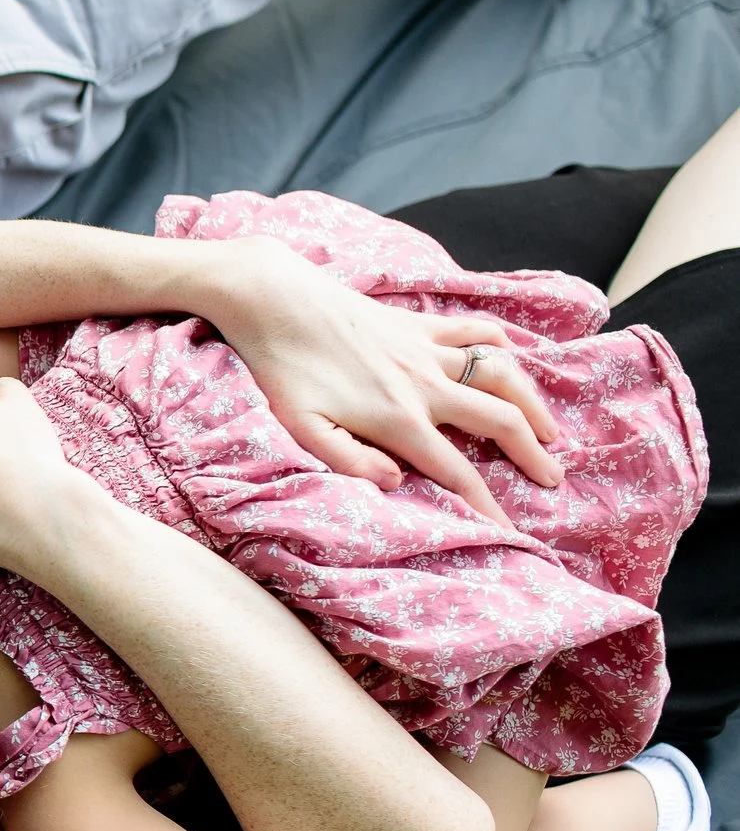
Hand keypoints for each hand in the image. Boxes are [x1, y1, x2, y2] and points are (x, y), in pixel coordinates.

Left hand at [211, 237, 561, 525]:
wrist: (275, 299)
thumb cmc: (279, 368)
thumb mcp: (300, 427)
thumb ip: (350, 460)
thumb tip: (399, 482)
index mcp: (397, 418)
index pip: (456, 471)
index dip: (485, 505)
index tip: (508, 531)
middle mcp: (424, 383)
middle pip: (499, 420)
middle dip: (533, 454)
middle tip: (555, 479)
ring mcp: (425, 348)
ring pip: (501, 374)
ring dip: (533, 403)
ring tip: (552, 431)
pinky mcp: (418, 322)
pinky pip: (475, 330)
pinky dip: (501, 345)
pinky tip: (511, 358)